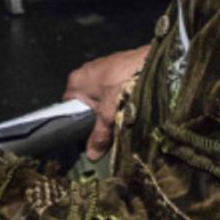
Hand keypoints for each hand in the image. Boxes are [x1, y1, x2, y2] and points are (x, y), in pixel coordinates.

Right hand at [62, 45, 149, 159]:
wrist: (152, 63)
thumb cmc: (123, 86)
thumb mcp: (109, 115)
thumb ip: (99, 135)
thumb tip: (91, 155)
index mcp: (75, 81)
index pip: (68, 107)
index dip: (77, 123)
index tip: (87, 135)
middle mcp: (84, 70)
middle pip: (84, 100)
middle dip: (95, 114)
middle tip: (106, 128)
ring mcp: (100, 65)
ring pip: (99, 92)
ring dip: (108, 104)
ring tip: (120, 116)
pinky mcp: (115, 63)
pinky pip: (111, 84)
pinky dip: (117, 93)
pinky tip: (128, 101)